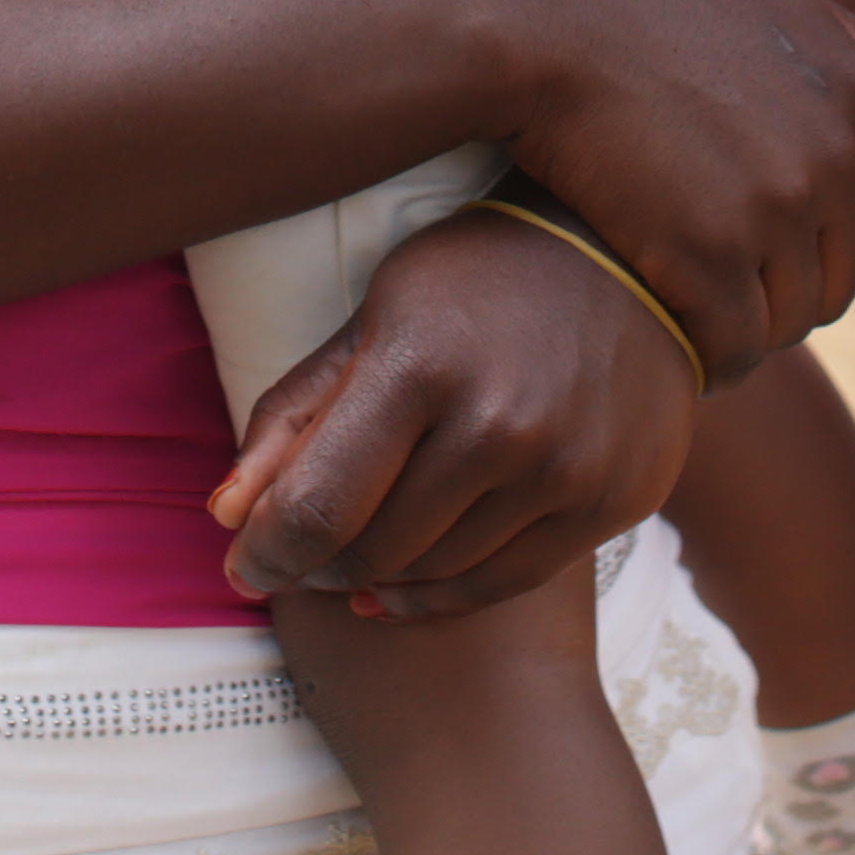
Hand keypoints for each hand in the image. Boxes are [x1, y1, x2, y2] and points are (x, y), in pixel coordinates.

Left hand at [210, 201, 698, 616]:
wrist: (630, 259)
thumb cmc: (476, 280)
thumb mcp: (374, 318)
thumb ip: (295, 414)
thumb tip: (224, 515)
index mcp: (421, 365)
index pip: (318, 504)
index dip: (265, 552)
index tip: (242, 567)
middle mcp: (499, 425)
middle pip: (372, 548)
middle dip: (316, 562)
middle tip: (299, 554)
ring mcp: (563, 470)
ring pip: (433, 573)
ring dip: (377, 577)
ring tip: (354, 557)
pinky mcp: (611, 502)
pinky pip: (503, 583)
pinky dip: (440, 595)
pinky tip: (405, 584)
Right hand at [456, 0, 854, 378]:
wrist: (540, 11)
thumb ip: (847, 46)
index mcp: (852, 94)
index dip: (831, 254)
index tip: (775, 262)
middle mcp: (829, 154)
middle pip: (838, 278)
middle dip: (790, 297)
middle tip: (730, 302)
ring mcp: (773, 207)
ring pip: (785, 317)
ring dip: (747, 330)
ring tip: (697, 324)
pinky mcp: (708, 252)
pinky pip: (731, 341)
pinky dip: (708, 355)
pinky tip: (674, 344)